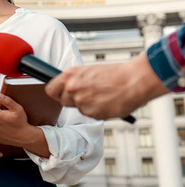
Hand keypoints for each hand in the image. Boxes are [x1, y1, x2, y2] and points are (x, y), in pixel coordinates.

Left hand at [45, 55, 168, 119]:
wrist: (134, 80)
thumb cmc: (114, 74)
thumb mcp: (88, 71)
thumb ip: (74, 80)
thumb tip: (65, 89)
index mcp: (69, 75)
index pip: (50, 90)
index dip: (57, 93)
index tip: (63, 94)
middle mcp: (72, 88)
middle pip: (63, 101)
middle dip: (73, 100)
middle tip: (88, 95)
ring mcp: (82, 102)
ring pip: (79, 109)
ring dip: (88, 106)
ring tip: (103, 96)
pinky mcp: (93, 114)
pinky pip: (91, 115)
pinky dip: (99, 111)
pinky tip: (108, 102)